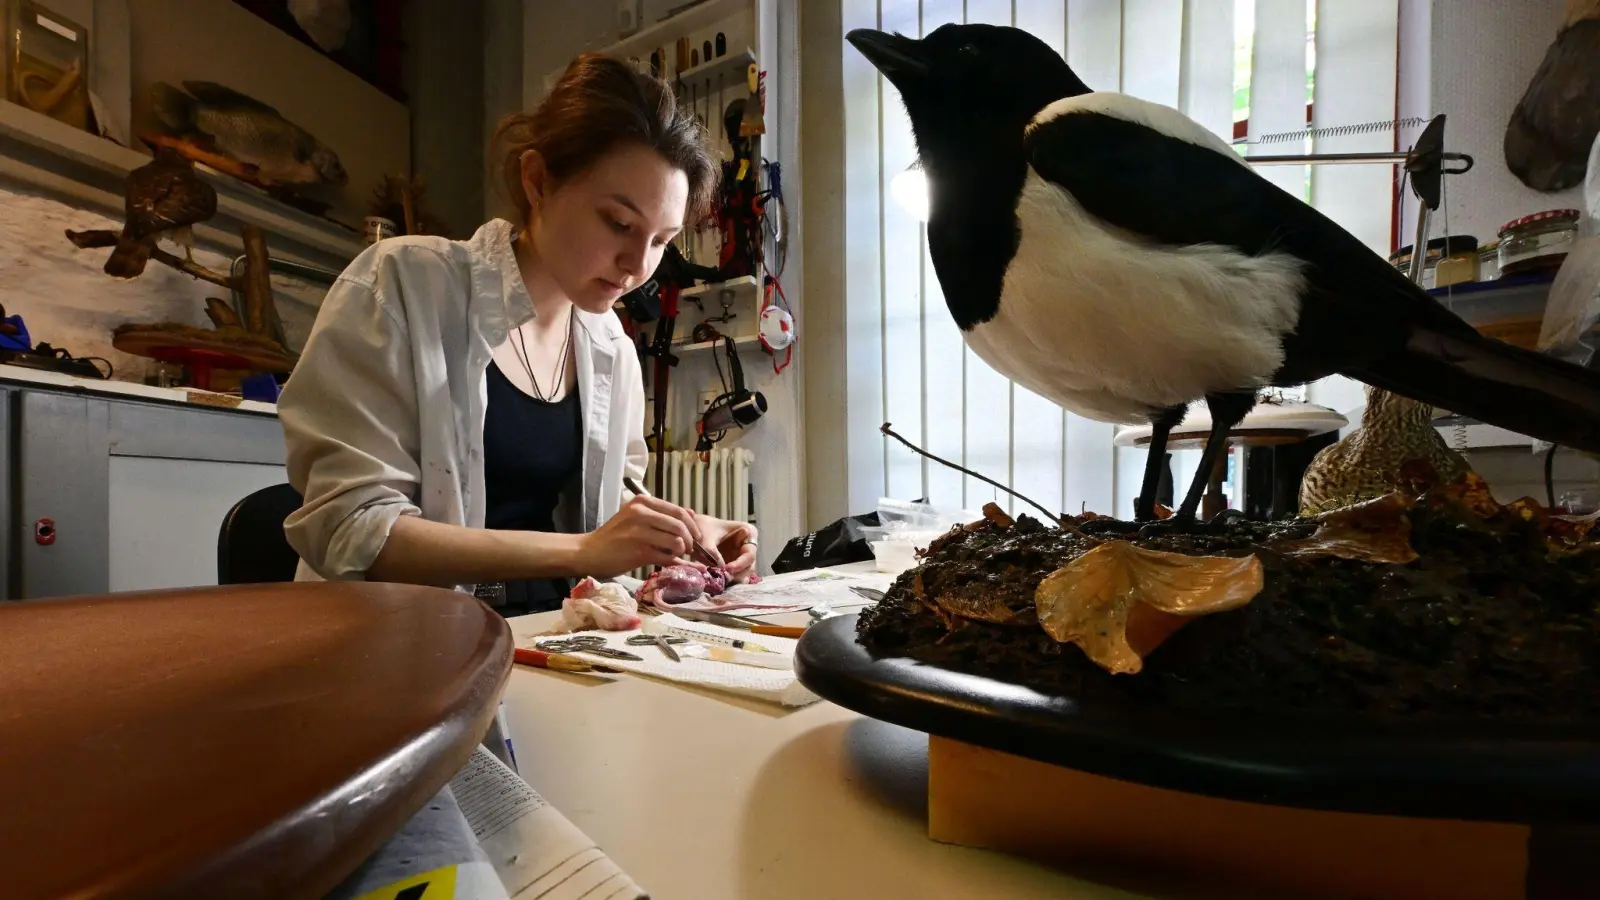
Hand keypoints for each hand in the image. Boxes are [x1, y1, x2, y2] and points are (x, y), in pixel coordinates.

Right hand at [575, 495, 707, 577]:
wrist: (588, 552)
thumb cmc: (614, 536)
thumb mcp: (636, 518)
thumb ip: (661, 515)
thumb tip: (692, 514)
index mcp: (643, 502)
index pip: (679, 511)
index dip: (692, 525)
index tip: (696, 537)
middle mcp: (642, 513)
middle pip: (681, 526)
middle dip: (691, 540)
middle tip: (689, 549)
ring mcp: (640, 533)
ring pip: (677, 541)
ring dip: (683, 551)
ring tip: (678, 556)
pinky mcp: (639, 552)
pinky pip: (667, 557)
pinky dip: (676, 563)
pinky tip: (675, 565)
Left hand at [699, 516, 757, 582]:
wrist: (694, 529)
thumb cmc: (702, 527)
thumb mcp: (705, 538)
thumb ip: (712, 552)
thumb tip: (721, 568)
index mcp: (749, 533)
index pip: (749, 554)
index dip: (740, 564)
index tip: (726, 569)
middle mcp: (749, 546)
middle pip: (749, 566)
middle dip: (737, 574)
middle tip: (724, 579)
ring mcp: (743, 556)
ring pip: (744, 573)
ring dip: (733, 579)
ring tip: (720, 582)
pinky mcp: (735, 565)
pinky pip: (736, 576)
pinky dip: (729, 581)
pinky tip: (721, 584)